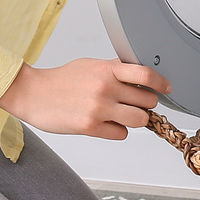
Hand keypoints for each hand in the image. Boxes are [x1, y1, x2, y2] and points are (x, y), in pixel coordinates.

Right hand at [0, 58, 171, 139]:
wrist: (33, 94)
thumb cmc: (61, 80)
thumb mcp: (90, 65)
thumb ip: (114, 69)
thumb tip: (138, 75)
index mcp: (106, 69)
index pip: (145, 75)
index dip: (161, 83)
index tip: (166, 88)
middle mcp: (105, 88)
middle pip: (147, 101)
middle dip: (145, 104)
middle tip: (135, 104)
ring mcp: (99, 108)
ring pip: (139, 120)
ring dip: (135, 120)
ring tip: (122, 116)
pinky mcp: (90, 127)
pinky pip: (121, 134)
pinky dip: (117, 131)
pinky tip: (106, 124)